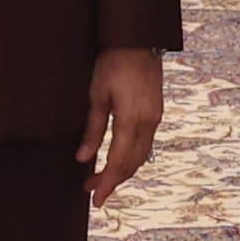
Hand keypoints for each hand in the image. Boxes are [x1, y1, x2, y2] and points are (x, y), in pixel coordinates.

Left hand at [78, 48, 162, 206]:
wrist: (137, 41)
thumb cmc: (112, 64)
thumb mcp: (97, 96)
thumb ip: (92, 130)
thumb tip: (83, 159)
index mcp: (132, 120)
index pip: (118, 162)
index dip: (107, 183)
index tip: (95, 200)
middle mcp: (148, 123)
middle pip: (132, 164)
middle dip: (112, 181)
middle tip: (91, 191)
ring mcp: (155, 118)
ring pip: (141, 156)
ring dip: (122, 171)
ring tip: (100, 179)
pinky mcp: (156, 113)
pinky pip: (146, 144)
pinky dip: (131, 158)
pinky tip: (117, 160)